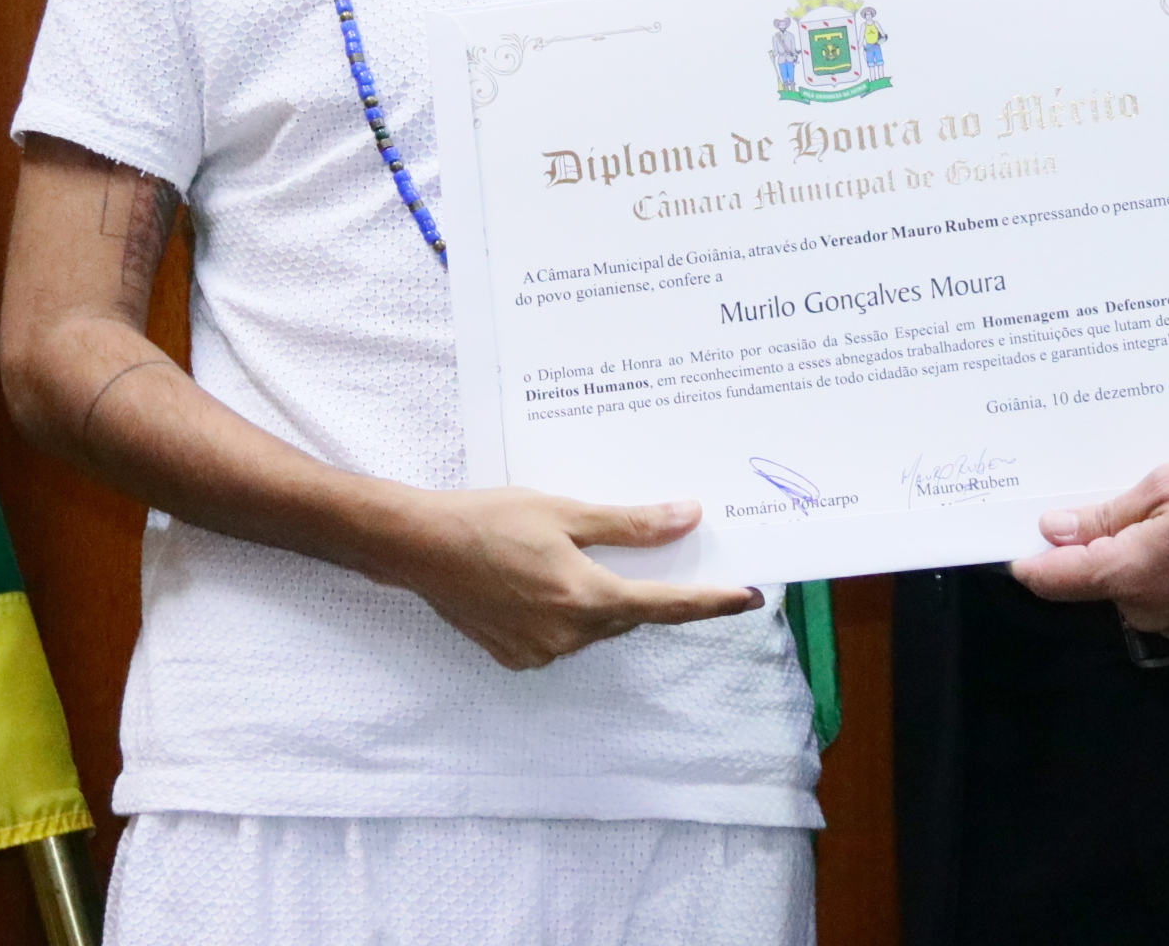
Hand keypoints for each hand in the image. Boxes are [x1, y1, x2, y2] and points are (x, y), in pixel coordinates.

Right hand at [375, 488, 762, 669]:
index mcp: (586, 598)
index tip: (750, 597)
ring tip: (571, 556)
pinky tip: (540, 580)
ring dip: (600, 598)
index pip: (667, 607)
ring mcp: (540, 652)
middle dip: (642, 587)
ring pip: (595, 626)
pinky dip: (565, 611)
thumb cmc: (489, 519)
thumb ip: (630, 525)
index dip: (711, 602)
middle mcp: (568, 636)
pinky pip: (561, 637)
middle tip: (648, 553)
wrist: (418, 546)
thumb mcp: (565, 512)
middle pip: (629, 615)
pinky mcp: (515, 657)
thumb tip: (687, 519)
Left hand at [1010, 451, 1168, 636]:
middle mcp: (1151, 609)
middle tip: (1106, 501)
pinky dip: (1160, 567)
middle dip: (1092, 547)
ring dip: (1130, 555)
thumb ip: (1107, 514)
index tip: (1013, 548)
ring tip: (1160, 510)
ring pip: (1129, 587)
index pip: (1060, 579)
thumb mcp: (1168, 484)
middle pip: (1095, 582)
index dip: (1032, 563)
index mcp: (1134, 573)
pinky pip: (1161, 594)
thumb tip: (1055, 531)